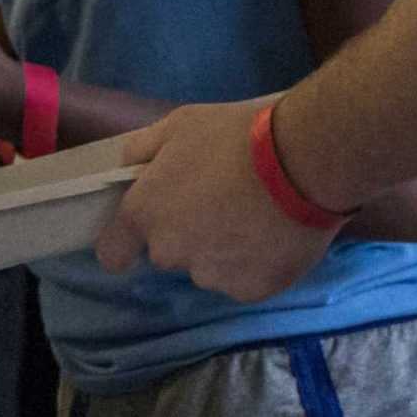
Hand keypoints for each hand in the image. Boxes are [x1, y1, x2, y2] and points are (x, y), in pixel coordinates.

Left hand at [96, 97, 338, 300]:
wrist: (303, 161)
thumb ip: (142, 151)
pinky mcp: (253, 290)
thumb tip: (130, 168)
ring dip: (221, 251)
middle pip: (167, 252)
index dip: (124, 243)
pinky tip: (273, 235)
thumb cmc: (234, 137)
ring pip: (208, 268)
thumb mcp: (177, 127)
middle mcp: (171, 252)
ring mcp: (213, 275)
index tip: (141, 232)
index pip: (112, 252)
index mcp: (144, 214)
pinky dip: (254, 264)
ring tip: (252, 216)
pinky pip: (243, 279)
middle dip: (184, 233)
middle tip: (217, 202)